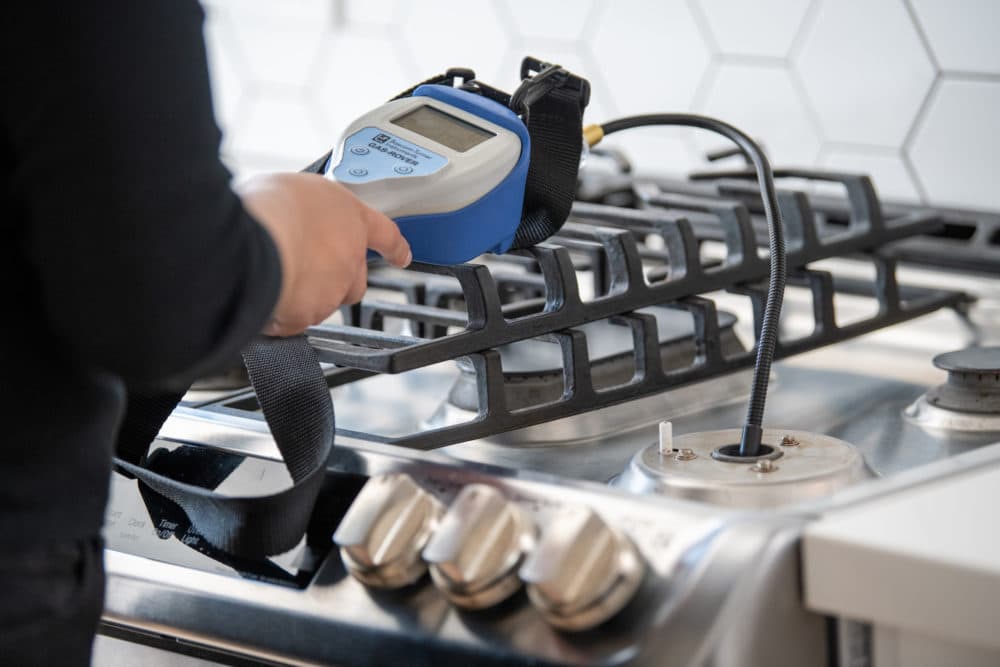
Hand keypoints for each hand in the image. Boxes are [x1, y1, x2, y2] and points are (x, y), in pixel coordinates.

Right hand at [237, 172, 410, 336]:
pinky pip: (296, 319)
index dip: (395, 247)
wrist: (256, 245)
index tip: (401, 256)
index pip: (386, 234)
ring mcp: (333, 289)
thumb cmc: (269, 208)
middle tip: (308, 266)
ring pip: (325, 301)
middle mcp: (350, 257)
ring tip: (274, 276)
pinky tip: (264, 296)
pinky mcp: (310, 315)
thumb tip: (289, 212)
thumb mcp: (291, 189)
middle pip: (356, 279)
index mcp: (351, 218)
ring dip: (304, 294)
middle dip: (337, 278)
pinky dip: (281, 313)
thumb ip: (302, 207)